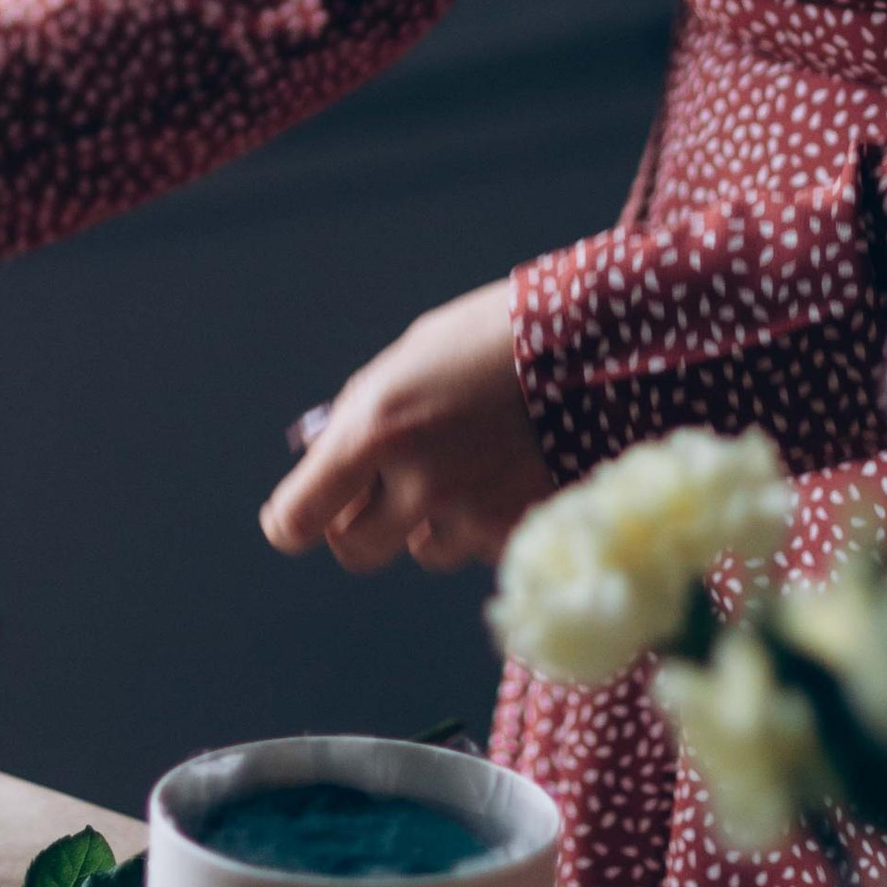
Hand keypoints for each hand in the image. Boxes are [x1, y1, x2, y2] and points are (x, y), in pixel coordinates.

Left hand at [261, 278, 550, 575]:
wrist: (595, 336)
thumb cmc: (490, 336)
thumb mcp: (408, 361)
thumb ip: (362, 415)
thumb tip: (324, 461)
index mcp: (375, 430)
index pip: (299, 518)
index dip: (291, 521)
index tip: (298, 517)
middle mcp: (420, 483)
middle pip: (356, 549)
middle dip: (360, 523)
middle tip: (379, 492)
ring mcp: (475, 513)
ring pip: (425, 550)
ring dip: (430, 522)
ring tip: (467, 462)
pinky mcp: (523, 530)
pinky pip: (480, 546)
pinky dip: (484, 520)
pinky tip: (507, 469)